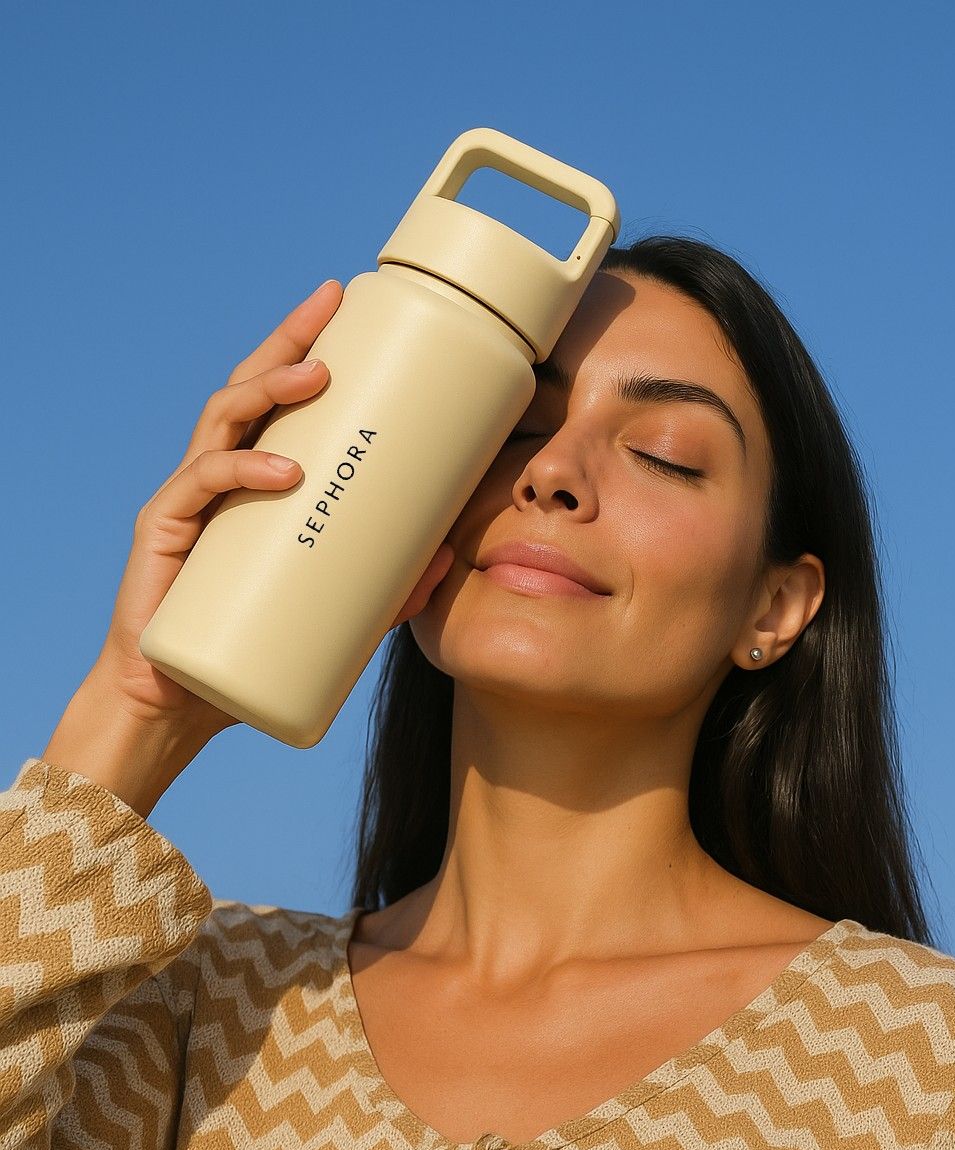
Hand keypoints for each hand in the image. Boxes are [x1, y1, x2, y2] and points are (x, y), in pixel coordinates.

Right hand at [91, 278, 452, 740]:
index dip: (303, 344)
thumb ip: (387, 585)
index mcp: (251, 479)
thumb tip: (450, 558)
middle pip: (248, 387)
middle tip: (330, 304)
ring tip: (317, 375)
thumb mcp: (333, 609)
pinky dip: (243, 472)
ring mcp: (187, 498)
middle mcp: (216, 475)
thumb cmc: (253, 643)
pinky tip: (284, 471)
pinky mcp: (164, 532)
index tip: (343, 303)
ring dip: (269, 388)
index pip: (275, 398)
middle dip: (289, 339)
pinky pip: (199, 486)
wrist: (178, 701)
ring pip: (222, 420)